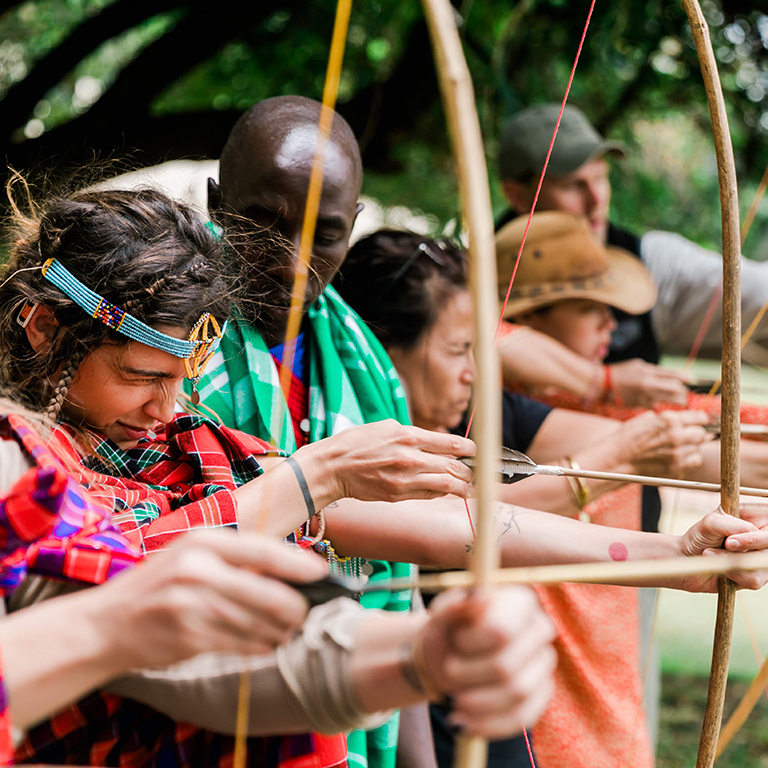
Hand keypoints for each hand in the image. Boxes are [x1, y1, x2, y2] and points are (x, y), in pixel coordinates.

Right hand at [96, 530, 326, 669]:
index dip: (297, 563)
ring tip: (287, 629)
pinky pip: (241, 644)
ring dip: (280, 630)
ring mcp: (193, 606)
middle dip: (295, 606)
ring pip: (258, 623)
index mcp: (203, 542)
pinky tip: (265, 644)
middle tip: (306, 611)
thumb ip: (235, 560)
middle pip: (268, 592)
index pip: (263, 551)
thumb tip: (290, 570)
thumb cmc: (158, 586)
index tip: (321, 571)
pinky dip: (260, 646)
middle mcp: (199, 571)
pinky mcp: (189, 638)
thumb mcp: (191, 556)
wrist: (105, 624)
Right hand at [310, 419, 475, 501]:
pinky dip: (442, 492)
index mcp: (409, 436)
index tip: (476, 452)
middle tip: (475, 471)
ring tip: (469, 487)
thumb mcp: (386, 427)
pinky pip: (430, 495)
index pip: (453, 444)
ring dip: (463, 487)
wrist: (332, 467)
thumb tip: (437, 441)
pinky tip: (446, 490)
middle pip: (455, 466)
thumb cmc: (357, 443)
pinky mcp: (399, 495)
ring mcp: (405, 479)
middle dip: (470, 470)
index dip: (471, 450)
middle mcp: (411, 458)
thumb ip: (414, 434)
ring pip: (447, 485)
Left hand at [416, 586, 555, 738]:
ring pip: (517, 694)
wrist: (450, 656)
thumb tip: (476, 599)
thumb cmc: (447, 630)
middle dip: (469, 676)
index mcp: (518, 600)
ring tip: (455, 699)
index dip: (471, 644)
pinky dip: (488, 724)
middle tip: (449, 671)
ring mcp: (544, 663)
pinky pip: (522, 718)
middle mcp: (540, 628)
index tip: (455, 643)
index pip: (501, 630)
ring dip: (477, 703)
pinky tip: (463, 722)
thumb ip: (453, 606)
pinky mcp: (542, 694)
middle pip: (507, 667)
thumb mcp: (440, 616)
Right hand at [609, 359, 688, 406]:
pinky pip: (657, 406)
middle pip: (677, 390)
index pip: (675, 375)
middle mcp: (650, 384)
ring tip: (676, 401)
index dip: (687, 378)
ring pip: (669, 401)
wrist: (603, 384)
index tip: (693, 380)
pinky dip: (660, 405)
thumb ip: (655, 371)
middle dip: (683, 392)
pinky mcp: (642, 405)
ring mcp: (646, 396)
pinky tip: (657, 404)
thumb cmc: (621, 373)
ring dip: (675, 401)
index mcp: (650, 372)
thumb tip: (672, 376)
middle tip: (684, 393)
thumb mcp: (639, 365)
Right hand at [617, 410, 711, 476]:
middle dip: (695, 433)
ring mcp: (677, 453)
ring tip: (677, 446)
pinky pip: (695, 460)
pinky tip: (679, 456)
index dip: (700, 419)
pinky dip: (690, 458)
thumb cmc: (628, 437)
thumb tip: (684, 418)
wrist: (617, 459)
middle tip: (686, 435)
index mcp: (669, 420)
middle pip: (701, 433)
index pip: (699, 417)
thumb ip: (667, 417)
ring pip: (698, 448)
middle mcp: (676, 436)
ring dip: (691, 446)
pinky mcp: (676, 466)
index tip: (699, 421)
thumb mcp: (646, 418)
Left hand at [678, 506, 767, 591]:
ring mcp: (763, 558)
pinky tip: (720, 567)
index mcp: (758, 517)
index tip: (739, 528)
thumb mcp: (712, 522)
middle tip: (728, 543)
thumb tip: (751, 532)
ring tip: (710, 553)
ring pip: (763, 561)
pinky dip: (733, 573)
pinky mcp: (758, 576)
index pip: (767, 513)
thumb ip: (732, 524)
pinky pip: (754, 578)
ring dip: (733, 559)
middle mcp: (764, 536)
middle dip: (751, 541)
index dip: (762, 523)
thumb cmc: (701, 536)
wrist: (687, 559)